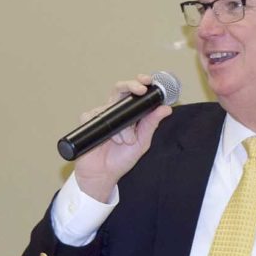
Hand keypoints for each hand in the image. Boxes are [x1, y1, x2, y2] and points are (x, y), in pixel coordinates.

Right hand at [73, 74, 172, 201]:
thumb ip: (152, 124)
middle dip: (131, 85)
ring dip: (122, 126)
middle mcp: (115, 112)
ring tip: (125, 141)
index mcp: (129, 114)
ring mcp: (101, 116)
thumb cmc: (122, 158)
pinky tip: (109, 139)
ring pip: (110, 107)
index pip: (134, 93)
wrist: (104, 174)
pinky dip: (105, 129)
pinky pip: (92, 115)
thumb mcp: (142, 142)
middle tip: (141, 89)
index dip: (140, 83)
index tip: (149, 81)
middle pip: (120, 89)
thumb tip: (167, 108)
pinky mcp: (88, 122)